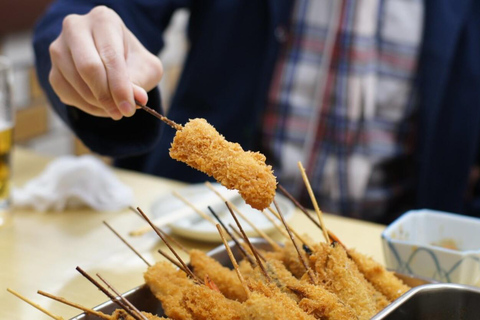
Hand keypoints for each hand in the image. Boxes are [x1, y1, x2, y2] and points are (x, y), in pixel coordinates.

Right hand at [48, 6, 162, 119]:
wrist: (114, 59)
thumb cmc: (132, 60)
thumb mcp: (145, 68)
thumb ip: (141, 81)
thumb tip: (139, 99)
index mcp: (103, 20)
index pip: (110, 56)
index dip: (120, 86)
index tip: (129, 109)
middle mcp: (75, 28)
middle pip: (87, 67)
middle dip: (106, 96)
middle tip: (122, 113)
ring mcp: (59, 48)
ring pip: (75, 82)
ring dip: (98, 103)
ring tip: (115, 110)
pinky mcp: (52, 69)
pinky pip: (66, 93)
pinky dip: (86, 106)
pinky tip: (101, 107)